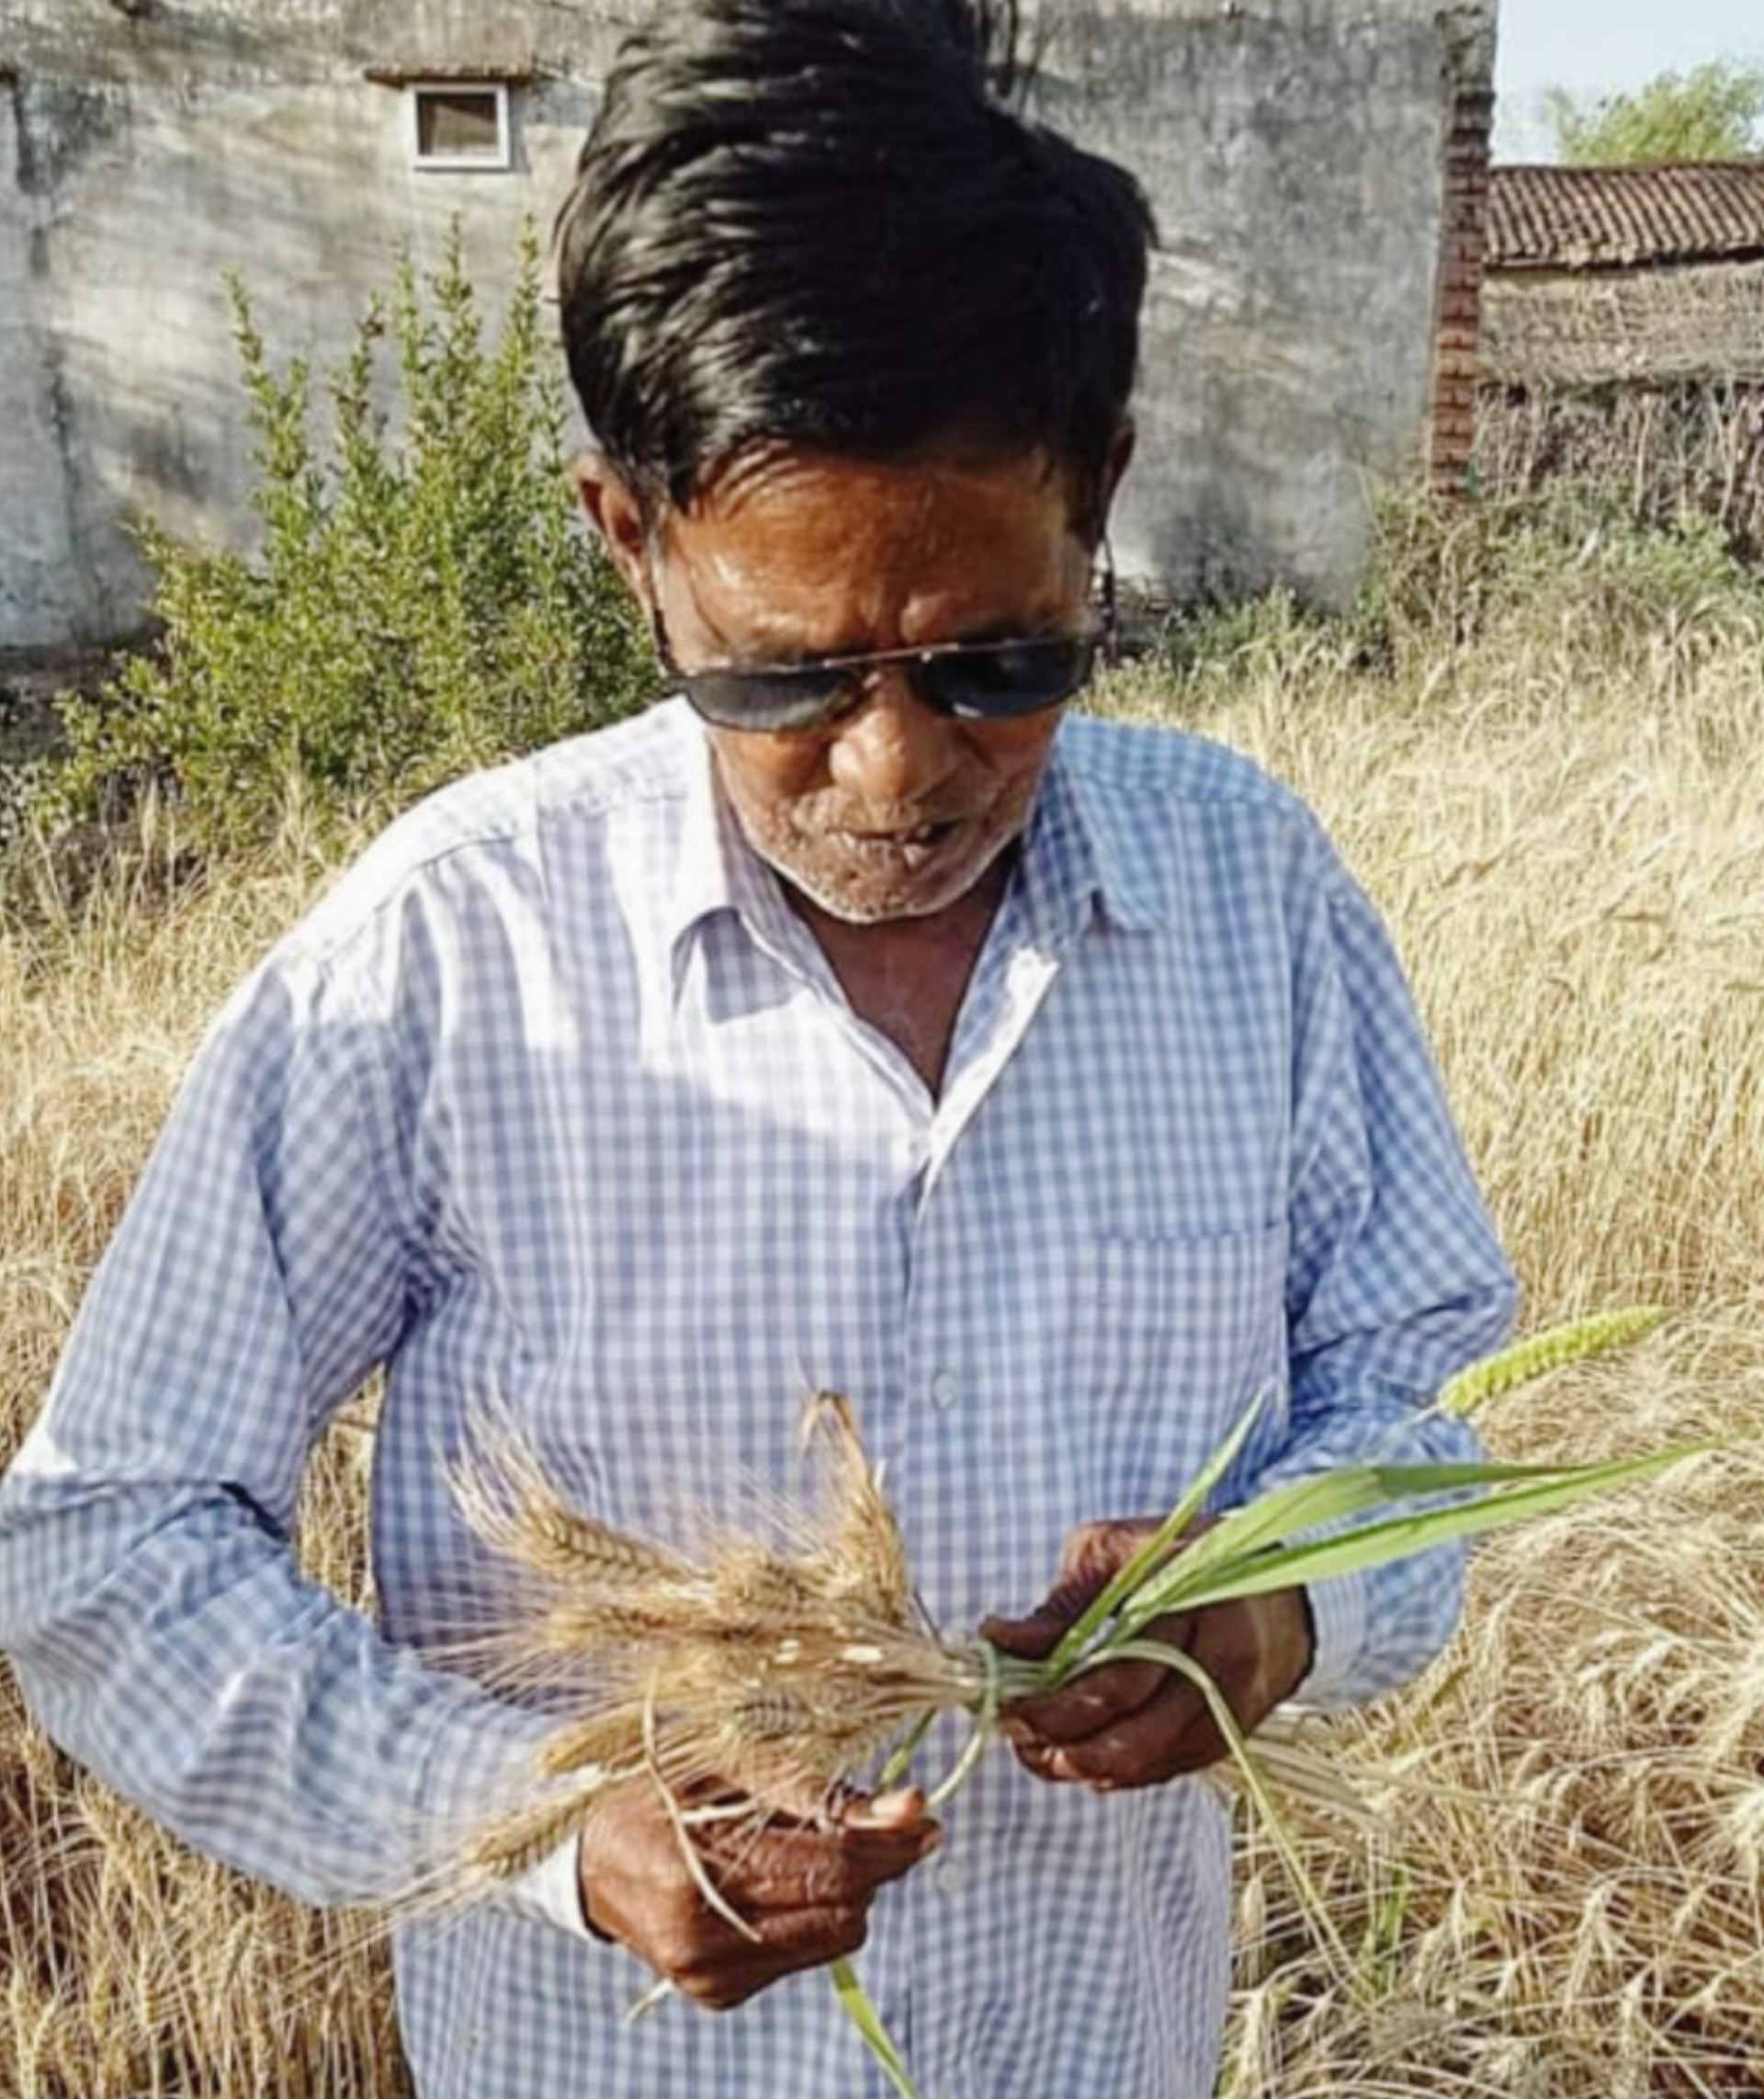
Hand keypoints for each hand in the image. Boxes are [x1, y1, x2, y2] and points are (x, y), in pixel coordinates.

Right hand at [579, 1780, 938, 2008]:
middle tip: (895, 1821)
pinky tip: (792, 1877)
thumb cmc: (661, 1789)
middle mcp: (701, 1940)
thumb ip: (815, 1788)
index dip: (885, 1842)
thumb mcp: (728, 1764)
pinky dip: (815, 1912)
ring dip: (851, 1889)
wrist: (592, 1859)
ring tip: (832, 1843)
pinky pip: (805, 1952)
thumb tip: (909, 1807)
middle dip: (878, 1864)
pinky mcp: (720, 1995)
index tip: (924, 1813)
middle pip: (839, 1909)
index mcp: (693, 1872)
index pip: (825, 1869)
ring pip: (833, 1938)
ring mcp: (710, 1978)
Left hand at [981, 1518, 1313, 1791]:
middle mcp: (1223, 1659)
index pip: (1120, 1675)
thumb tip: (997, 1639)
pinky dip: (1121, 1772)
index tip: (1006, 1700)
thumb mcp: (1116, 1552)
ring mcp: (1234, 1703)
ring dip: (1086, 1767)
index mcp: (1193, 1601)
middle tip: (1014, 1734)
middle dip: (1065, 1742)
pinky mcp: (1234, 1732)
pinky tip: (1080, 1759)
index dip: (1057, 1701)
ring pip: (1153, 1760)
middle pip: (1138, 1731)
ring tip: (1036, 1752)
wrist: (1272, 1584)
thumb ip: (1062, 1603)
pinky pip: (1170, 1768)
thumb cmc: (1178, 1556)